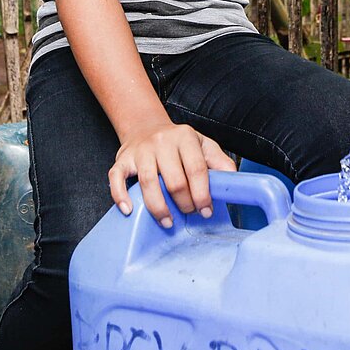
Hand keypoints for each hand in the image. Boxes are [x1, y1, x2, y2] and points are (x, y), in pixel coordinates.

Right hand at [109, 122, 235, 227]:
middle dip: (184, 203)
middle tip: (189, 213)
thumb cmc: (178, 143)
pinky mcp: (122, 159)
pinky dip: (120, 196)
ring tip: (168, 222)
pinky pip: (116, 178)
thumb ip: (219, 162)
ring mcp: (140, 151)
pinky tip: (129, 210)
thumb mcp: (203, 145)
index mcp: (185, 137)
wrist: (146, 127)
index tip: (206, 210)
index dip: (203, 193)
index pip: (196, 169)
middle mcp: (162, 142)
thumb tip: (233, 181)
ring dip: (159, 208)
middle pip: (174, 180)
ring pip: (148, 183)